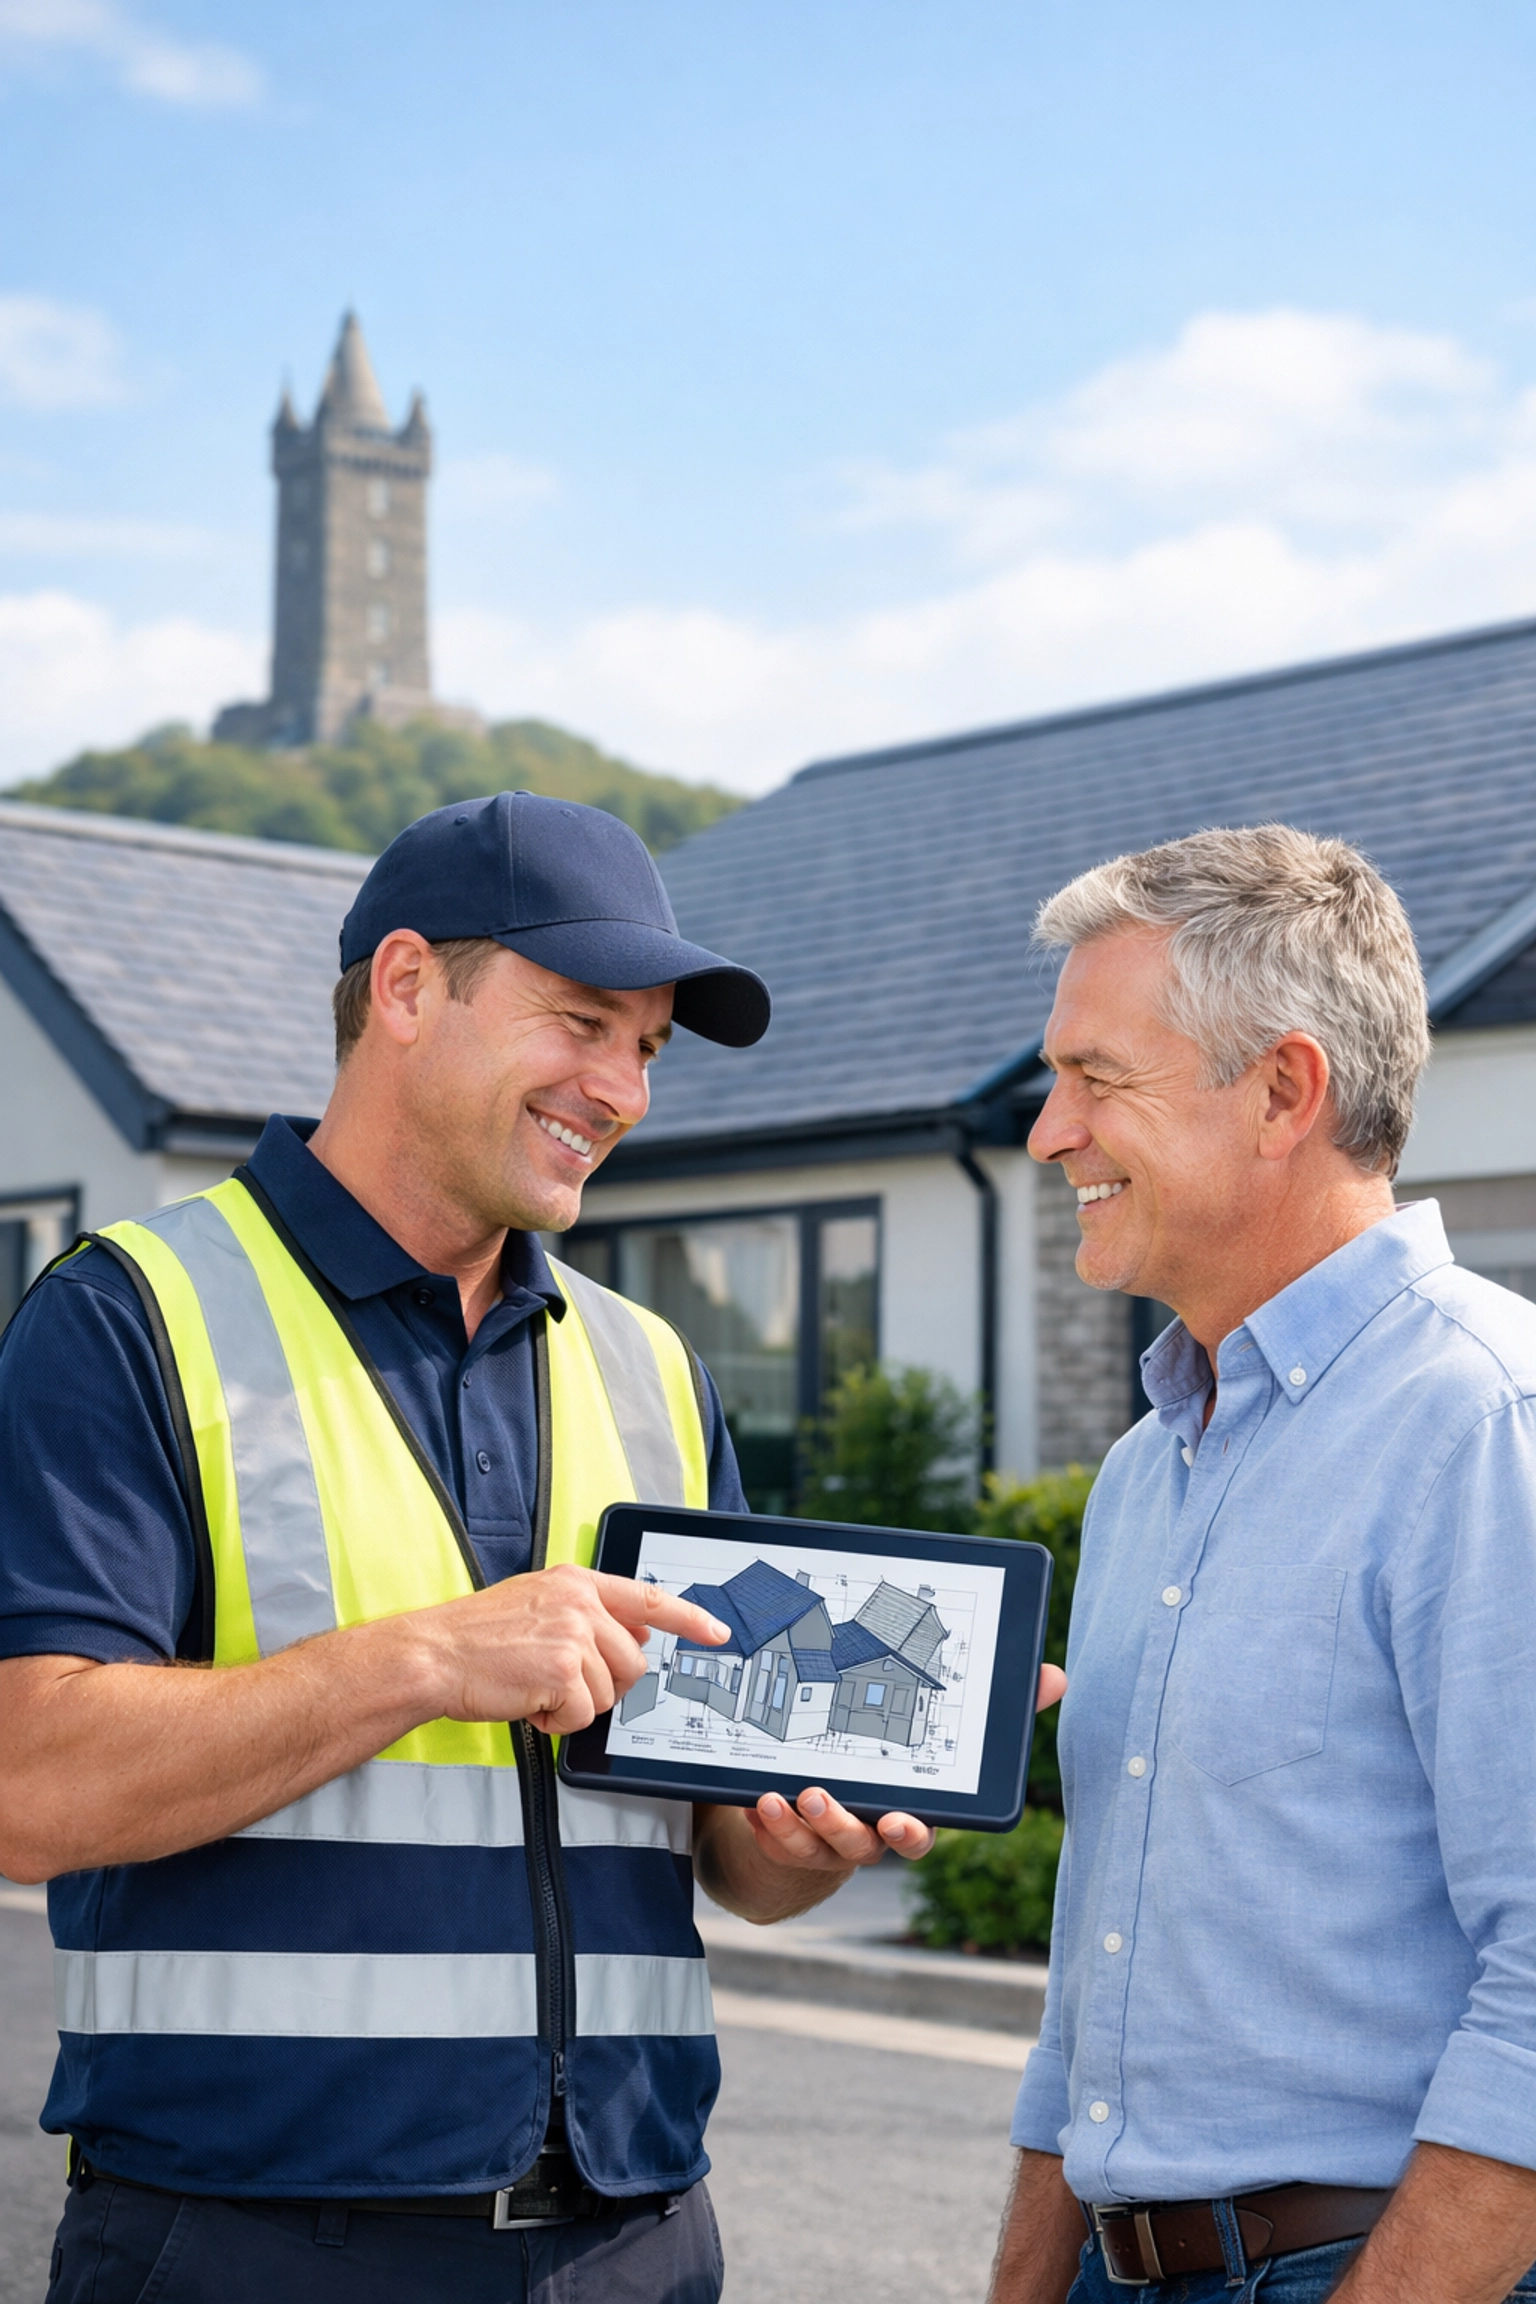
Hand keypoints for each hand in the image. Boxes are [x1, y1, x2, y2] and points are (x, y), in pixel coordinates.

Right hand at [416, 1564, 728, 1736]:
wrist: (433, 1655)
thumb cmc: (477, 1638)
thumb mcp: (537, 1606)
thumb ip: (588, 1615)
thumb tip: (638, 1634)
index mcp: (576, 1582)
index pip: (649, 1597)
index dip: (689, 1617)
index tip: (717, 1632)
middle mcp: (580, 1602)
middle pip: (634, 1663)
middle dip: (604, 1685)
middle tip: (560, 1684)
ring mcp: (573, 1634)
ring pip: (610, 1693)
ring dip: (575, 1705)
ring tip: (534, 1688)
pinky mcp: (561, 1670)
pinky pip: (583, 1715)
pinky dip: (556, 1721)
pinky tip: (527, 1702)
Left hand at [740, 1661, 1069, 1874]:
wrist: (827, 1806)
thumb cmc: (892, 1759)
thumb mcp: (935, 1731)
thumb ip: (993, 1706)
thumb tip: (1056, 1678)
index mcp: (907, 1809)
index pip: (920, 1827)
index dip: (911, 1829)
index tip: (901, 1818)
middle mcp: (868, 1833)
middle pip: (864, 1843)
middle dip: (846, 1826)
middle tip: (821, 1797)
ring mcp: (825, 1838)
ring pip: (817, 1841)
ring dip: (805, 1820)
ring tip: (792, 1791)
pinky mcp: (787, 1835)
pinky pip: (778, 1836)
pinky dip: (770, 1819)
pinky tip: (761, 1797)